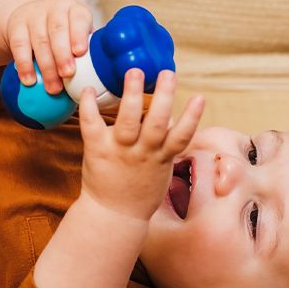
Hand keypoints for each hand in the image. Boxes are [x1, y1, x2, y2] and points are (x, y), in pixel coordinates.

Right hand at [4, 0, 93, 94]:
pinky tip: (30, 81)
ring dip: (47, 66)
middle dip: (63, 54)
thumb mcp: (75, 34)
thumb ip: (87, 51)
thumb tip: (101, 80)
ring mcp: (34, 15)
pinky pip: (19, 46)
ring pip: (40, 40)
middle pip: (58, 30)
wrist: (29, 16)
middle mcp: (55, 8)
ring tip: (53, 88)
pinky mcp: (16, 26)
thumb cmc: (62, 33)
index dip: (79, 34)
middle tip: (68, 74)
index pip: (79, 17)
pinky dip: (24, 65)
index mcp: (75, 9)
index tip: (80, 52)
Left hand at [78, 68, 204, 222]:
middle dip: (163, 96)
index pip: (181, 136)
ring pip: (128, 121)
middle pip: (155, 123)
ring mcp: (119, 151)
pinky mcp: (97, 150)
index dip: (191, 117)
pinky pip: (92, 125)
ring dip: (131, 95)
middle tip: (167, 73)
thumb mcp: (160, 171)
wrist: (113, 215)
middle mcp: (142, 152)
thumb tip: (170, 117)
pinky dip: (90, 106)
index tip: (200, 97)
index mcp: (160, 158)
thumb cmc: (140, 192)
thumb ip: (166, 145)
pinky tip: (88, 90)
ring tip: (134, 72)